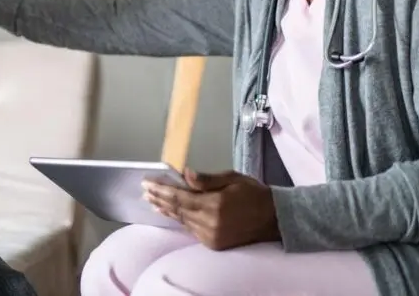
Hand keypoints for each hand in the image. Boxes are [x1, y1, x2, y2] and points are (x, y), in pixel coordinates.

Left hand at [142, 169, 280, 250]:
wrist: (274, 219)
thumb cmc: (253, 193)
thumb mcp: (232, 178)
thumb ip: (206, 179)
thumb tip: (185, 174)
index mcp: (214, 204)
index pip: (179, 196)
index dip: (161, 190)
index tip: (147, 183)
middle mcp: (210, 223)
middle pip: (177, 209)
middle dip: (159, 199)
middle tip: (145, 191)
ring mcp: (211, 236)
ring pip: (182, 220)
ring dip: (167, 210)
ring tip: (153, 202)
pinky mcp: (214, 244)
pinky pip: (192, 230)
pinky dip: (180, 219)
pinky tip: (171, 213)